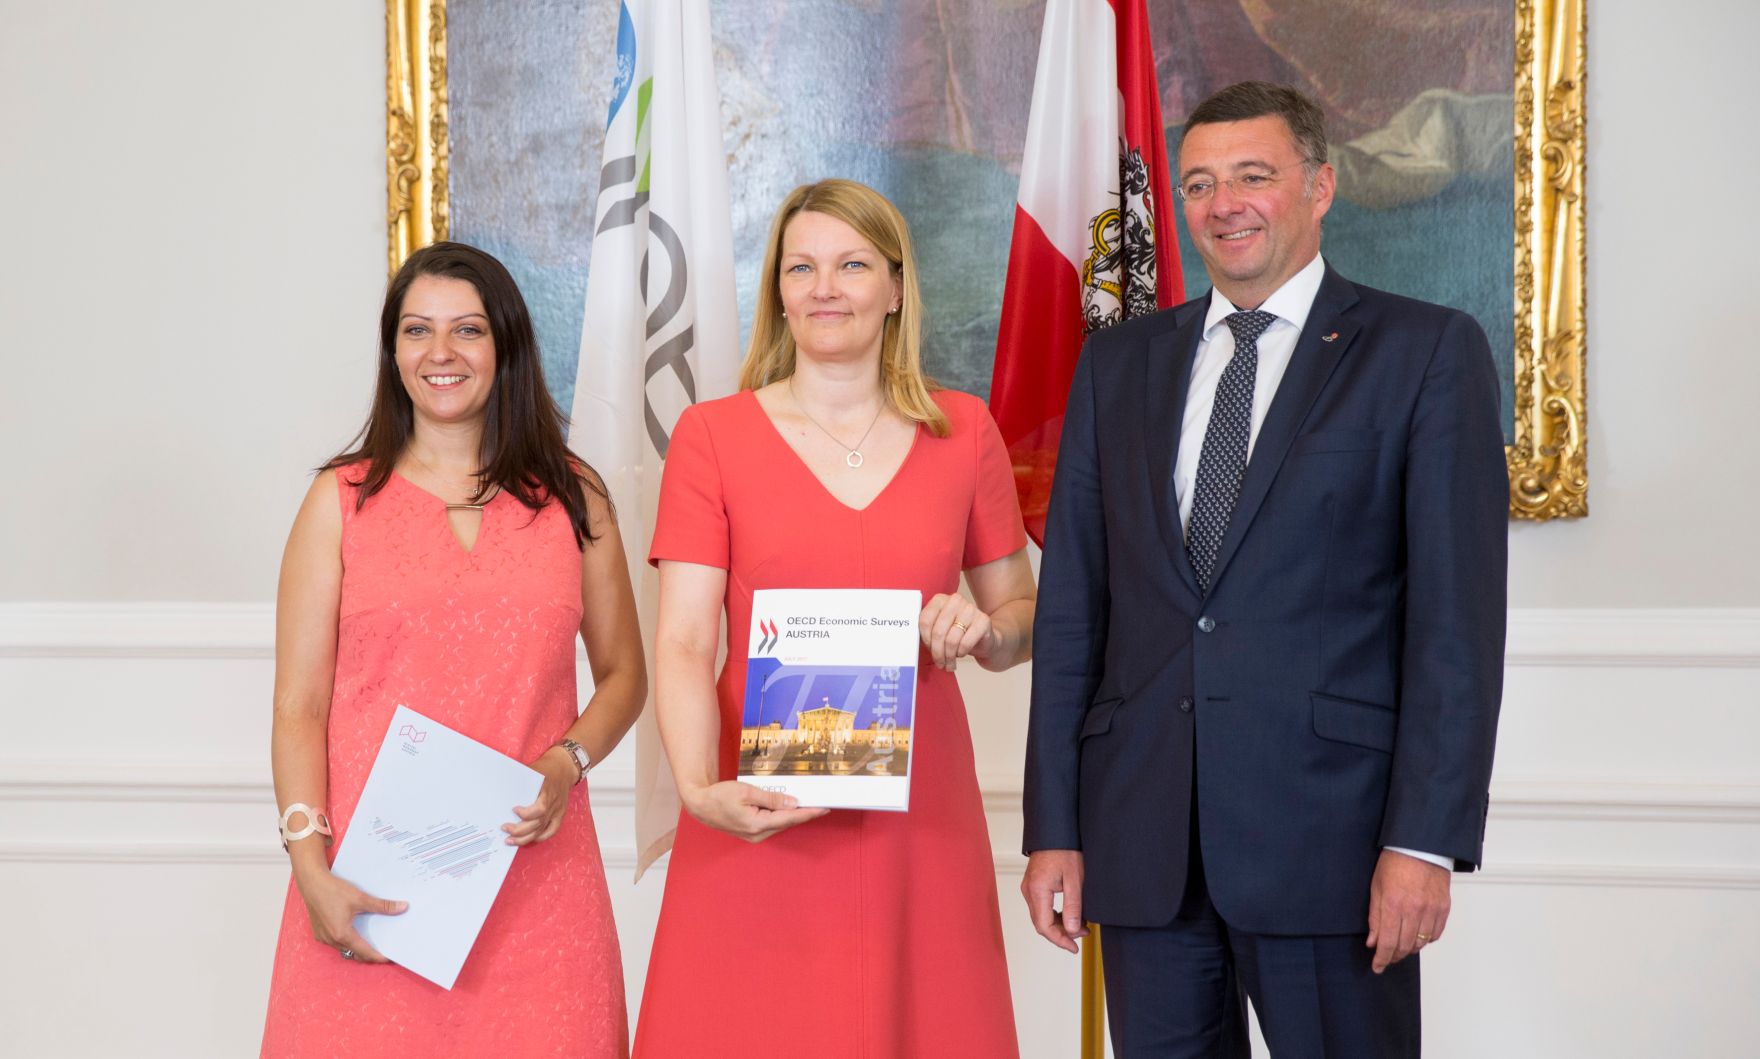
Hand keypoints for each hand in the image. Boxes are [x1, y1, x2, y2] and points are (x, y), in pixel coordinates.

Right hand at [292, 863, 406, 962]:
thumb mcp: (360, 898)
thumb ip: (382, 906)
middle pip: (354, 954)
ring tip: (371, 942)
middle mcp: (331, 940)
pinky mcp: (319, 932)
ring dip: (356, 949)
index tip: (389, 958)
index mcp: (342, 934)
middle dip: (368, 955)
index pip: (364, 952)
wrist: (311, 883)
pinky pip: (335, 943)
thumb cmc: (333, 890)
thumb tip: (402, 907)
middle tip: (382, 950)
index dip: (378, 957)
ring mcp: (323, 937)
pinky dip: (346, 942)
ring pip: (344, 949)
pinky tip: (354, 933)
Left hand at [505, 747, 576, 845]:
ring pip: (543, 831)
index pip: (540, 808)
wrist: (564, 768)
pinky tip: (528, 839)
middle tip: (504, 828)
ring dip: (526, 838)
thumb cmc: (545, 768)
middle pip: (538, 823)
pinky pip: (551, 831)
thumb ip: (519, 780)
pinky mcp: (560, 815)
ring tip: (510, 840)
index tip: (513, 809)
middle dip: (520, 830)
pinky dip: (540, 837)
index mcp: (547, 791)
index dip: (527, 813)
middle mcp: (554, 804)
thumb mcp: (532, 770)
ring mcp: (557, 811)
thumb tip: (498, 786)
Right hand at [681, 780, 828, 842]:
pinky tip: (787, 807)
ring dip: (792, 813)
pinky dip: (781, 815)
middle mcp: (757, 835)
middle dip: (803, 812)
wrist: (700, 805)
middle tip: (819, 801)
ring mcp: (754, 836)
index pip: (789, 818)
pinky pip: (772, 824)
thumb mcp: (747, 792)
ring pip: (780, 823)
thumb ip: (771, 798)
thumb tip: (793, 803)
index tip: (824, 808)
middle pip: (787, 822)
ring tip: (807, 802)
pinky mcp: (751, 833)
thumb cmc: (719, 796)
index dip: (808, 812)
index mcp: (757, 824)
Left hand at [919, 593, 995, 671]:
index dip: (925, 639)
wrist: (984, 637)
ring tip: (949, 663)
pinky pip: (966, 642)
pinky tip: (961, 653)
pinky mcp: (983, 620)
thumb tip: (911, 644)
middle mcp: (955, 600)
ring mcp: (970, 609)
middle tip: (939, 663)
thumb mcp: (939, 629)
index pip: (925, 620)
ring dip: (949, 656)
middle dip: (937, 652)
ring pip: (952, 639)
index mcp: (940, 600)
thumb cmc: (957, 634)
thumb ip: (927, 631)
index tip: (928, 649)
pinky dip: (961, 652)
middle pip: (938, 631)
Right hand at [1022, 849, 1088, 952]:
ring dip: (1059, 925)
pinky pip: (1041, 908)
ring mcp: (1029, 888)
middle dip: (1062, 934)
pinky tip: (1070, 915)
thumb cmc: (1065, 850)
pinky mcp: (1033, 885)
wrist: (1056, 832)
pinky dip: (1055, 915)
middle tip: (1083, 935)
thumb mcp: (1075, 879)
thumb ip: (1073, 907)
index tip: (1074, 947)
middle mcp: (1029, 891)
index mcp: (1038, 890)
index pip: (1044, 926)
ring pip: (1041, 917)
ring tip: (1080, 925)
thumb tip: (1073, 931)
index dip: (1059, 940)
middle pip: (1041, 924)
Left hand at [1366, 849, 1450, 972]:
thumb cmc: (1395, 863)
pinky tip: (1416, 936)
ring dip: (1409, 949)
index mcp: (1394, 905)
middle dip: (1393, 957)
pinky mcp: (1444, 908)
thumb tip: (1373, 942)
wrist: (1421, 846)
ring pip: (1421, 943)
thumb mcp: (1376, 887)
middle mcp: (1414, 910)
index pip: (1388, 943)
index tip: (1377, 967)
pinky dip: (1425, 940)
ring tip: (1400, 947)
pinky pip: (1435, 934)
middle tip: (1386, 958)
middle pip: (1404, 947)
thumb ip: (1375, 917)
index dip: (1381, 959)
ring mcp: (1431, 910)